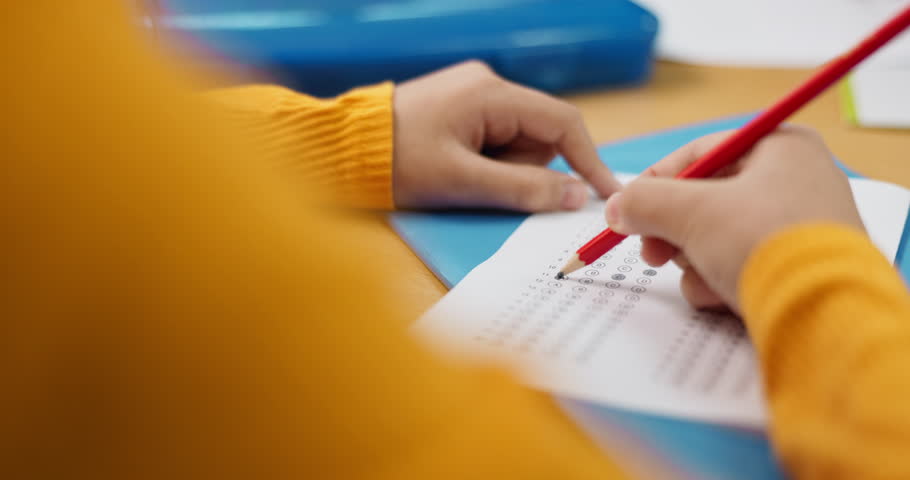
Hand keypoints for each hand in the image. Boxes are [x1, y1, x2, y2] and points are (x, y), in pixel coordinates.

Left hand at [393, 62, 620, 210]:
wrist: (340, 152)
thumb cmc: (396, 163)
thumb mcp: (462, 182)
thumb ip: (523, 188)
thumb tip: (574, 196)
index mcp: (491, 93)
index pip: (563, 122)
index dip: (588, 160)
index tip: (602, 193)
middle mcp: (487, 85)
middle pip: (538, 136)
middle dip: (521, 170)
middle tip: (480, 185)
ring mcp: (471, 95)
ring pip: (516, 143)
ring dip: (500, 169)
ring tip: (456, 177)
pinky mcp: (459, 109)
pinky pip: (493, 141)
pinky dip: (484, 163)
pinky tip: (452, 169)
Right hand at [604, 126, 864, 312]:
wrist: (824, 314)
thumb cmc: (766, 243)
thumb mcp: (692, 212)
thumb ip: (645, 202)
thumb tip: (617, 209)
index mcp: (780, 147)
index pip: (700, 154)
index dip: (656, 182)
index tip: (627, 210)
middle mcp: (796, 181)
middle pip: (706, 199)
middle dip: (674, 232)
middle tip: (652, 253)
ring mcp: (799, 227)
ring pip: (717, 237)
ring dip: (695, 262)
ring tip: (702, 277)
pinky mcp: (797, 268)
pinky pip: (741, 265)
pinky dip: (721, 281)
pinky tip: (723, 296)